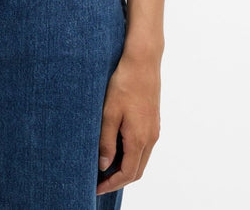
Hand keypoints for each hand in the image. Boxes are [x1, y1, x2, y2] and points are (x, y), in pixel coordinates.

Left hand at [96, 52, 160, 195]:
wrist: (143, 61)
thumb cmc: (124, 83)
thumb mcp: (109, 112)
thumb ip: (106, 141)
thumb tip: (105, 166)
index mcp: (139, 138)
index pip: (127, 173)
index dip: (112, 184)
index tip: (96, 188)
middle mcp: (150, 137)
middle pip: (137, 170)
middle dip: (119, 179)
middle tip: (99, 181)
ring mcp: (154, 129)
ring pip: (141, 159)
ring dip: (125, 167)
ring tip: (105, 165)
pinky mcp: (153, 120)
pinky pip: (144, 146)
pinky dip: (131, 154)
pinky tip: (116, 146)